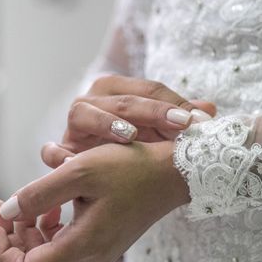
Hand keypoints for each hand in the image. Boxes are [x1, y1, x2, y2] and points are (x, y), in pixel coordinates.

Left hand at [0, 140, 188, 261]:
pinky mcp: (102, 241)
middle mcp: (88, 258)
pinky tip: (52, 203)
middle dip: (9, 235)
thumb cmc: (132, 168)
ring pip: (45, 253)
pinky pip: (62, 243)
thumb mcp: (79, 172)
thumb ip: (37, 194)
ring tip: (24, 200)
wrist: (174, 172)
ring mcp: (96, 252)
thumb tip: (5, 212)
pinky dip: (47, 226)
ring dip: (26, 229)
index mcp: (82, 247)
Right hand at [41, 75, 216, 167]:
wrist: (108, 172)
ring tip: (130, 137)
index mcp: (117, 90)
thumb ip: (184, 119)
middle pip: (118, 99)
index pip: (147, 89)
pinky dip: (59, 155)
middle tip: (177, 126)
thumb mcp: (165, 132)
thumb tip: (209, 110)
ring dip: (106, 123)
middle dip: (149, 111)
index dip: (172, 104)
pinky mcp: (60, 152)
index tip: (197, 122)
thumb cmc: (139, 145)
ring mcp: (73, 127)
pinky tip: (80, 164)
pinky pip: (52, 151)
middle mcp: (93, 102)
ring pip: (81, 113)